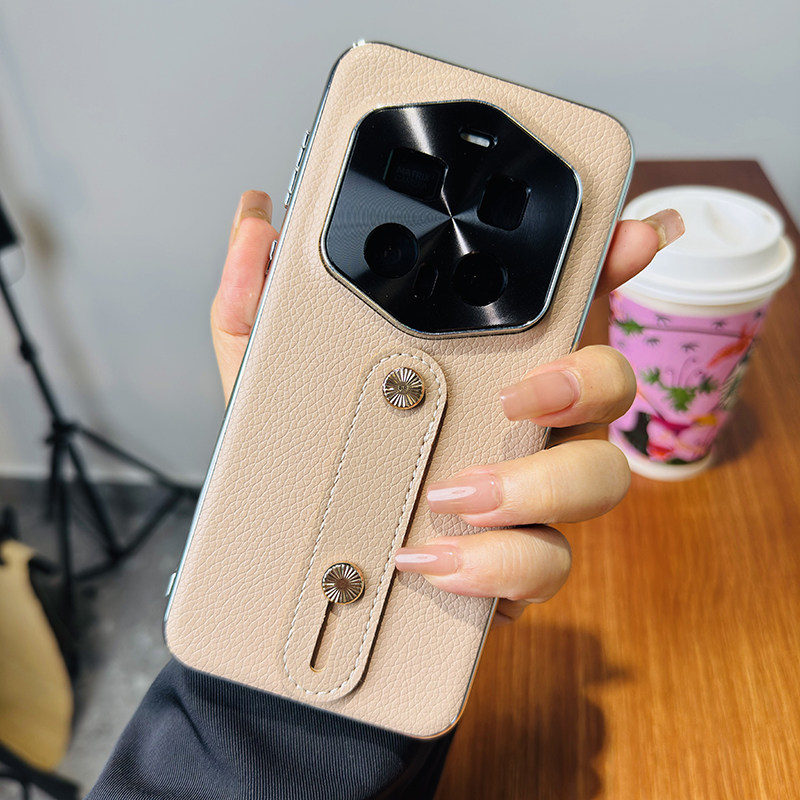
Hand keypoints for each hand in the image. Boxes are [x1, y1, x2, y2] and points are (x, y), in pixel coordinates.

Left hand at [212, 191, 683, 622]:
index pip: (560, 303)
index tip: (630, 234)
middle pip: (610, 382)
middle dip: (585, 378)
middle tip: (518, 396)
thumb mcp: (269, 376)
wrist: (302, 567)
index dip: (608, 264)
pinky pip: (548, 564)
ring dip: (538, 485)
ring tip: (452, 494)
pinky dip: (500, 564)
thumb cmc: (305, 460)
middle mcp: (525, 423)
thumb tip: (258, 221)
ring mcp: (530, 495)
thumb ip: (260, 301)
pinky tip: (435, 557)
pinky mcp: (514, 565)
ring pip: (600, 478)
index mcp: (482, 364)